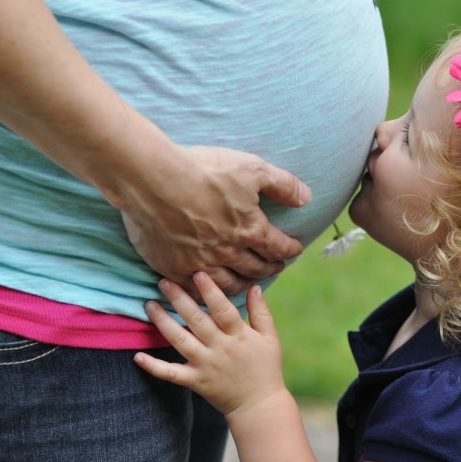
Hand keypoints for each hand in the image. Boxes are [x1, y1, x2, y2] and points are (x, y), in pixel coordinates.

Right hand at [120, 145, 311, 294]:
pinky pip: (194, 289)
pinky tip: (208, 290)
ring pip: (228, 284)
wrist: (153, 179)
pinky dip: (205, 293)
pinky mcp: (173, 267)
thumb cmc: (204, 170)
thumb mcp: (252, 168)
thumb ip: (283, 185)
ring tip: (248, 282)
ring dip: (243, 284)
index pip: (278, 247)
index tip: (295, 249)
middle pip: (256, 268)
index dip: (290, 249)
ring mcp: (200, 263)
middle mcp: (228, 253)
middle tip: (275, 267)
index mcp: (250, 230)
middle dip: (270, 268)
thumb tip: (307, 198)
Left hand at [135, 274, 286, 416]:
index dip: (210, 291)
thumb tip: (254, 286)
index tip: (198, 273)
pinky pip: (171, 373)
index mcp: (239, 336)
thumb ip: (261, 312)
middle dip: (179, 300)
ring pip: (180, 341)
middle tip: (164, 281)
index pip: (223, 310)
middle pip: (197, 321)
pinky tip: (137, 356)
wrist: (258, 406)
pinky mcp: (195, 381)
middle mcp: (220, 349)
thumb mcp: (270, 338)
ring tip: (149, 305)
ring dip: (163, 322)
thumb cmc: (266, 368)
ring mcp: (206, 366)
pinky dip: (153, 366)